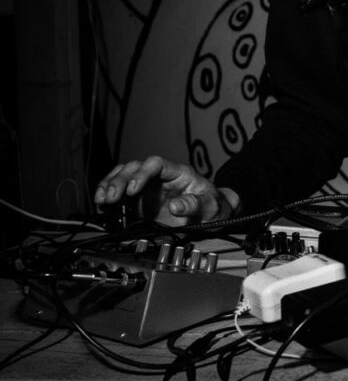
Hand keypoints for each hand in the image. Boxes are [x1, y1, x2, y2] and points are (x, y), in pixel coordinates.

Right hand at [93, 156, 239, 225]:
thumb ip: (195, 205)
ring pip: (123, 175)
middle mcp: (160, 177)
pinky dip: (108, 195)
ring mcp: (148, 188)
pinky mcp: (140, 201)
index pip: (156, 164)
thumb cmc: (213, 206)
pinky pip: (120, 193)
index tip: (134, 190)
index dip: (142, 173)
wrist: (212, 216)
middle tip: (111, 198)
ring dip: (110, 184)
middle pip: (135, 167)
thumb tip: (176, 206)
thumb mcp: (211, 206)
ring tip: (102, 200)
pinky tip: (101, 204)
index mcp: (179, 173)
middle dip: (120, 180)